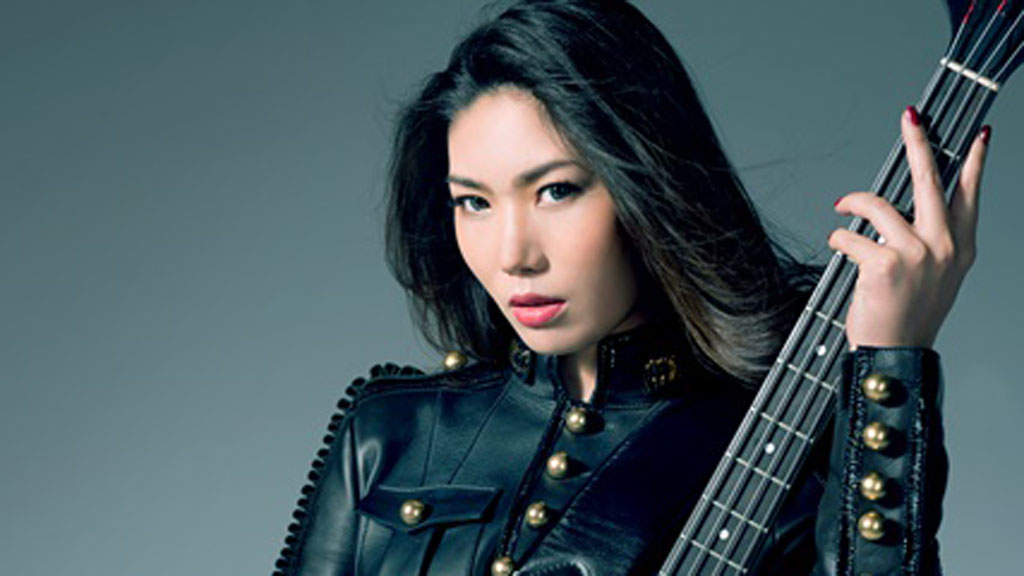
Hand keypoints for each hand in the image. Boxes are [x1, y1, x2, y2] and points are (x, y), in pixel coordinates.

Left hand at [827, 107, 988, 350]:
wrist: (895, 354)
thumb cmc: (908, 314)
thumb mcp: (936, 275)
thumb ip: (931, 240)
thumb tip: (906, 208)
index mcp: (961, 248)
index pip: (970, 194)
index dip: (976, 162)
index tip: (982, 134)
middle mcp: (944, 246)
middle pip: (930, 180)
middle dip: (919, 142)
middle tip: (911, 116)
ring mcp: (916, 253)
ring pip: (876, 205)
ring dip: (852, 204)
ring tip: (842, 210)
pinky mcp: (885, 263)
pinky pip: (849, 234)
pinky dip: (837, 238)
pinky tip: (838, 248)